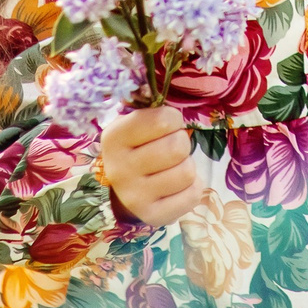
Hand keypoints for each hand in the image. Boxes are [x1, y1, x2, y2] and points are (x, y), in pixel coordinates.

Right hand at [99, 105, 200, 225]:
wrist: (123, 193)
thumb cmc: (138, 148)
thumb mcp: (134, 124)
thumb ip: (150, 109)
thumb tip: (162, 91)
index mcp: (114, 138)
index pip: (164, 119)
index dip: (172, 120)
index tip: (163, 127)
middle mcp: (119, 169)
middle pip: (178, 146)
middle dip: (181, 144)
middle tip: (169, 150)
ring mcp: (134, 196)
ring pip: (187, 172)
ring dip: (186, 167)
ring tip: (171, 168)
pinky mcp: (153, 216)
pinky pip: (193, 194)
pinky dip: (192, 188)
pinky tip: (176, 187)